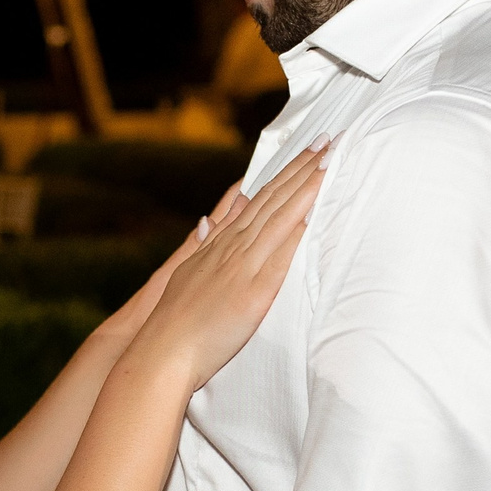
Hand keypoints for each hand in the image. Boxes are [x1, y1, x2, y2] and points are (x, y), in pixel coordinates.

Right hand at [128, 139, 329, 388]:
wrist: (161, 352)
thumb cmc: (176, 323)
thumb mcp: (186, 272)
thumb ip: (206, 243)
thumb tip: (213, 219)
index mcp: (220, 244)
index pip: (260, 200)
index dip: (285, 174)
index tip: (306, 151)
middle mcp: (232, 248)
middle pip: (273, 199)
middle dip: (301, 167)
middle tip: (327, 138)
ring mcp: (242, 267)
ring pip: (279, 216)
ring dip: (306, 186)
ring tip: (328, 158)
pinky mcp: (253, 292)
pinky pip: (280, 254)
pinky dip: (297, 228)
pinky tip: (314, 206)